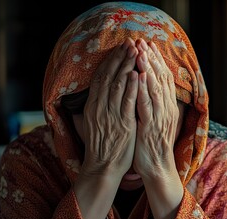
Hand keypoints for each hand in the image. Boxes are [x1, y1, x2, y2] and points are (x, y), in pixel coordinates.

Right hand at [81, 38, 138, 179]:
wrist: (103, 167)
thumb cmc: (99, 146)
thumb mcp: (89, 124)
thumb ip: (91, 108)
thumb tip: (90, 94)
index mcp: (92, 106)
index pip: (100, 78)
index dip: (110, 61)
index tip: (119, 48)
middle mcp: (100, 107)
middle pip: (110, 77)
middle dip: (120, 58)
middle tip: (130, 42)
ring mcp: (111, 115)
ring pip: (119, 85)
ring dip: (127, 66)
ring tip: (136, 51)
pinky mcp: (123, 124)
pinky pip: (128, 102)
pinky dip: (132, 87)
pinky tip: (137, 74)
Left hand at [133, 39, 178, 179]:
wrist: (157, 167)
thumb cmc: (153, 143)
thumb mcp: (156, 120)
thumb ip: (154, 103)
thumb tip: (147, 86)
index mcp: (166, 106)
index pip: (164, 78)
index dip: (157, 61)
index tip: (149, 45)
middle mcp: (166, 108)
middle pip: (161, 78)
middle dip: (151, 58)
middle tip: (143, 41)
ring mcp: (159, 117)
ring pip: (155, 88)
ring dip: (148, 68)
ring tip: (141, 51)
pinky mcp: (150, 126)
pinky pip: (147, 105)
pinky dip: (144, 89)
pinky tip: (141, 76)